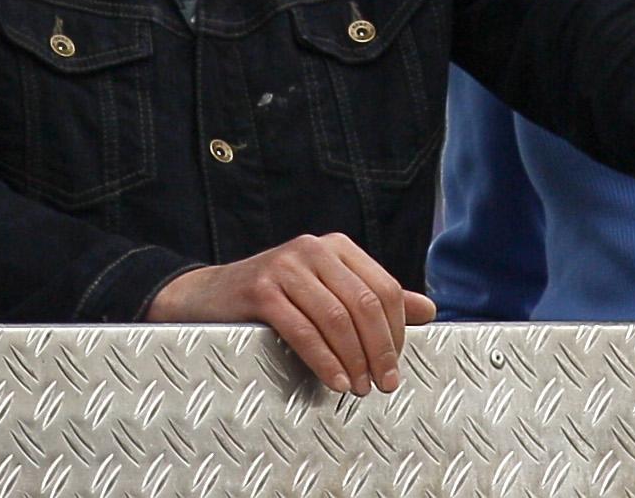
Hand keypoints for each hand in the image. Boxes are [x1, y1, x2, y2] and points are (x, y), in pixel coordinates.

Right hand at [146, 233, 436, 394]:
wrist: (206, 298)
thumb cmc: (273, 298)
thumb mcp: (326, 291)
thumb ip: (373, 298)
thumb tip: (429, 310)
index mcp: (337, 247)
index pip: (384, 289)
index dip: (397, 331)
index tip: (397, 365)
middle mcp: (314, 249)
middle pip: (365, 304)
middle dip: (380, 349)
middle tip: (384, 383)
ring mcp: (286, 267)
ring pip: (337, 318)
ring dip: (354, 359)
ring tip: (359, 388)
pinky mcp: (260, 289)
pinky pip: (303, 330)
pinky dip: (323, 359)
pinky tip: (333, 381)